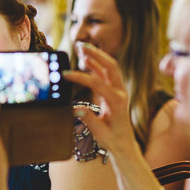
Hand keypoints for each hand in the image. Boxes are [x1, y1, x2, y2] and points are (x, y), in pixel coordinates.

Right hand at [62, 42, 137, 156]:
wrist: (124, 144)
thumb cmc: (113, 139)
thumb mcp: (100, 132)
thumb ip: (89, 119)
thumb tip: (76, 109)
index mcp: (118, 101)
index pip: (98, 83)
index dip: (81, 78)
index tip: (66, 75)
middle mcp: (121, 92)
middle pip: (110, 66)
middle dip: (96, 54)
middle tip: (81, 45)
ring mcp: (119, 90)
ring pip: (109, 67)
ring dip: (96, 56)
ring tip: (81, 47)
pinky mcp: (114, 91)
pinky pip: (106, 74)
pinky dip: (96, 65)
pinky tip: (85, 60)